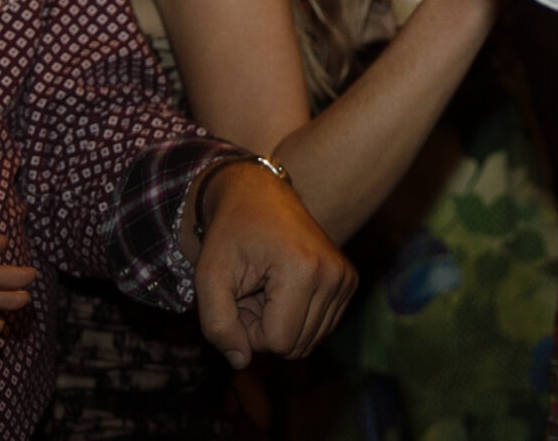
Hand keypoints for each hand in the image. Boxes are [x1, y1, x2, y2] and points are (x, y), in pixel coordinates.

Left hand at [190, 165, 356, 368]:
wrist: (259, 195)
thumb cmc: (231, 234)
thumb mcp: (209, 277)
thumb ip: (217, 325)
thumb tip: (241, 362)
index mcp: (303, 270)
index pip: (279, 342)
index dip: (249, 331)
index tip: (238, 298)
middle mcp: (334, 275)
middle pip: (296, 345)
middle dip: (265, 329)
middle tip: (250, 292)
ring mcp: (345, 278)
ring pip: (310, 341)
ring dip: (280, 324)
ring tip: (265, 289)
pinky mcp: (349, 281)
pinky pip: (321, 327)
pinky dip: (297, 318)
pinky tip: (283, 289)